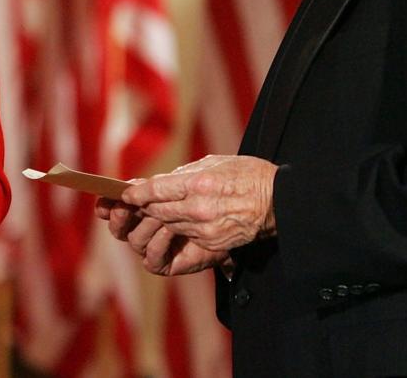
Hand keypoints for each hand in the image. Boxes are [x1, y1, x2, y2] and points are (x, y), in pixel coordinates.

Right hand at [96, 196, 227, 275]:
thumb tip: (128, 188)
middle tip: (124, 208)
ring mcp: (154, 247)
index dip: (106, 205)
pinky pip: (151, 258)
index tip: (102, 202)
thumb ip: (152, 188)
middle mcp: (144, 228)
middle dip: (119, 217)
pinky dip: (158, 243)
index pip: (115, 207)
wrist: (233, 217)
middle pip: (118, 228)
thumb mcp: (176, 186)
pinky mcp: (166, 264)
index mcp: (141, 208)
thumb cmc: (206, 198)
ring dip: (145, 226)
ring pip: (134, 241)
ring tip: (161, 216)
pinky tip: (170, 230)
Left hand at [120, 155, 277, 253]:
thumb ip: (184, 174)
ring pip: (169, 224)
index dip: (137, 192)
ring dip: (159, 218)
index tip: (126, 193)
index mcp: (198, 184)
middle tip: (135, 202)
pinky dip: (179, 228)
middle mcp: (199, 208)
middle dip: (145, 206)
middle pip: (158, 210)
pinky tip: (178, 221)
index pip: (156, 190)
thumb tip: (159, 181)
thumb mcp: (214, 164)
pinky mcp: (213, 242)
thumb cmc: (248, 175)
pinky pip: (186, 235)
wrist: (280, 201)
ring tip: (154, 211)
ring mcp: (206, 228)